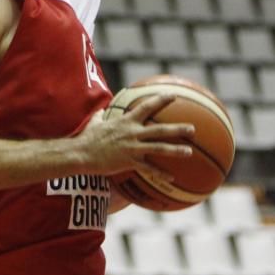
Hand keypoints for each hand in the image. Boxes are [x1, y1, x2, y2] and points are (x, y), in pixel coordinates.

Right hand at [77, 95, 194, 181]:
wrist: (81, 153)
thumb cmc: (87, 138)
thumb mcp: (95, 122)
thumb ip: (102, 116)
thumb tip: (100, 110)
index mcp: (126, 121)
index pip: (147, 106)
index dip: (161, 100)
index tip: (173, 96)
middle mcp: (133, 132)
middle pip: (161, 129)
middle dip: (178, 129)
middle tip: (193, 129)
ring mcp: (132, 147)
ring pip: (159, 148)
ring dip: (176, 150)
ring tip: (189, 152)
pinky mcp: (129, 161)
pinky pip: (149, 168)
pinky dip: (160, 173)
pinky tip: (171, 178)